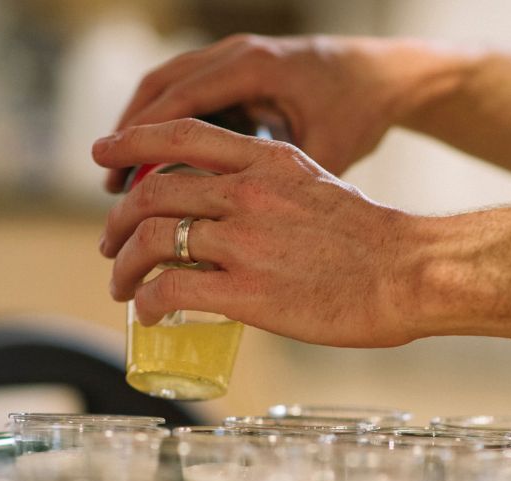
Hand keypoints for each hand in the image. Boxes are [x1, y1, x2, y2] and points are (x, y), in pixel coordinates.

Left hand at [93, 119, 424, 347]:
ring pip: (153, 241)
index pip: (181, 135)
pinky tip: (149, 314)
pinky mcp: (245, 292)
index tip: (103, 153)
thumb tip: (234, 212)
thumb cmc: (371, 239)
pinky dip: (148, 302)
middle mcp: (247, 192)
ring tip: (122, 287)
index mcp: (267, 159)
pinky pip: (171, 290)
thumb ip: (269, 188)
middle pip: (152, 193)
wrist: (408, 272)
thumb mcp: (315, 185)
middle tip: (111, 243)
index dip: (131, 141)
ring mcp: (244, 241)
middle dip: (118, 221)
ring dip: (124, 266)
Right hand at [103, 35, 439, 191]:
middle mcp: (238, 54)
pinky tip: (159, 162)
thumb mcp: (326, 151)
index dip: (141, 137)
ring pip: (169, 85)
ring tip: (122, 177)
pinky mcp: (238, 67)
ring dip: (142, 126)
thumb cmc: (358, 112)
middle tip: (108, 181)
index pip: (179, 101)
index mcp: (254, 68)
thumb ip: (284, 183)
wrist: (384, 76)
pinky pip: (188, 90)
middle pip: (161, 87)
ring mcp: (235, 55)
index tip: (113, 170)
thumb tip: (242, 230)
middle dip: (130, 133)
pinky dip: (166, 122)